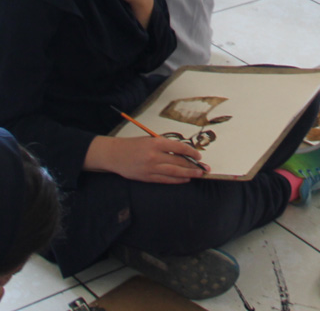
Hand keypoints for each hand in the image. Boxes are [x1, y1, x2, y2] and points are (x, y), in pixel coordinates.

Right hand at [86, 135, 206, 183]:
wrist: (115, 155)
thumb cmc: (133, 145)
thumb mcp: (149, 139)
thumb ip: (165, 145)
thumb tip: (183, 152)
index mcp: (156, 143)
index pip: (179, 147)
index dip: (192, 152)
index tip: (199, 156)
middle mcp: (154, 156)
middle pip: (179, 162)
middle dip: (193, 166)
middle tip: (204, 168)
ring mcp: (151, 168)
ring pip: (174, 172)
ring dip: (188, 174)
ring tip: (198, 175)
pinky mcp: (147, 177)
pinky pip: (165, 180)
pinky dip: (177, 180)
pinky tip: (185, 179)